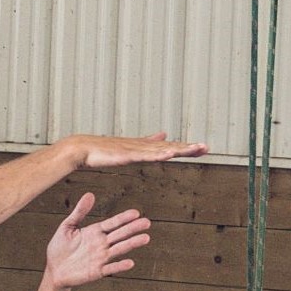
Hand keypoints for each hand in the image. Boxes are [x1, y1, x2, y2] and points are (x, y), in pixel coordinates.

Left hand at [45, 192, 151, 289]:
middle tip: (147, 222)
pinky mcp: (97, 272)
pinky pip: (110, 268)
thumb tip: (90, 194)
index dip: (124, 218)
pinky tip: (130, 262)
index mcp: (95, 231)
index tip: (136, 213)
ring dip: (132, 244)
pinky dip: (120, 266)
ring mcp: (101, 258)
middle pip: (120, 234)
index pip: (113, 223)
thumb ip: (79, 211)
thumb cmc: (59, 248)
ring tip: (146, 238)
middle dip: (133, 228)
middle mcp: (101, 244)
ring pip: (119, 249)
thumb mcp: (67, 226)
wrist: (53, 270)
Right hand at [73, 133, 207, 168]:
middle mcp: (143, 146)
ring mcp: (135, 149)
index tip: (203, 148)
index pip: (170, 147)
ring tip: (194, 149)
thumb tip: (164, 134)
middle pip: (170, 147)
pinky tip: (170, 154)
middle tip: (206, 147)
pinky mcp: (127, 154)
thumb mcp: (131, 148)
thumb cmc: (105, 150)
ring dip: (178, 149)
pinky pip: (145, 156)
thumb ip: (149, 142)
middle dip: (188, 147)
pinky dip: (159, 154)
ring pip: (161, 150)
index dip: (187, 147)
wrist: (84, 148)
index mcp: (145, 147)